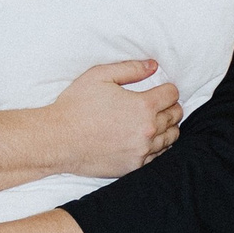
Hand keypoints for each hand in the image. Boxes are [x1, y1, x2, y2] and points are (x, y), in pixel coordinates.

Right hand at [44, 59, 181, 176]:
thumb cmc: (76, 106)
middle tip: (162, 104)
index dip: (168, 89)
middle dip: (171, 107)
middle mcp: (148, 130)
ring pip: (171, 137)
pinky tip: (149, 139)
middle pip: (175, 116)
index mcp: (143, 106)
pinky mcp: (134, 166)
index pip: (172, 94)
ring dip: (168, 127)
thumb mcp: (100, 76)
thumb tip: (153, 66)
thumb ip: (131, 69)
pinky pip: (158, 156)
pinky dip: (158, 146)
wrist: (58, 140)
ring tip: (157, 121)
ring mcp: (142, 151)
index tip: (162, 89)